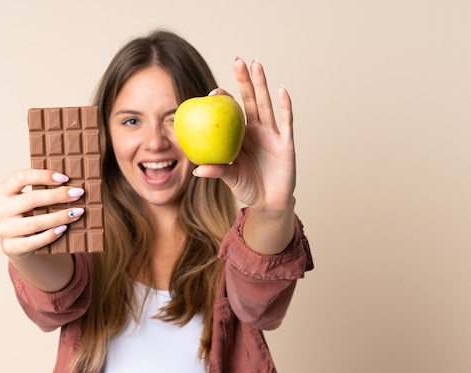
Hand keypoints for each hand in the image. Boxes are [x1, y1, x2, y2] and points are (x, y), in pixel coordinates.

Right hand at [0, 169, 84, 257]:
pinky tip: (63, 228)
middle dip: (57, 196)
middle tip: (77, 194)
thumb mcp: (28, 199)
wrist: (16, 243)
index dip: (43, 175)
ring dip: (59, 217)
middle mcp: (0, 209)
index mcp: (2, 191)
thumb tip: (70, 184)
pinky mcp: (10, 247)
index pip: (21, 177)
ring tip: (77, 212)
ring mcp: (4, 229)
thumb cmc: (27, 214)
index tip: (64, 178)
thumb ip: (42, 189)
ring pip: (34, 223)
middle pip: (30, 200)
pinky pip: (33, 241)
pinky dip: (50, 235)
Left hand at [194, 58, 295, 214]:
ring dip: (262, 84)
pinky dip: (285, 106)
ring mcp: (272, 134)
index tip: (214, 92)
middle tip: (238, 60)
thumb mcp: (230, 179)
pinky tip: (282, 90)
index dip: (224, 99)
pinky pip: (286, 122)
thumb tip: (196, 170)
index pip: (230, 112)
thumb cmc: (247, 187)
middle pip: (250, 100)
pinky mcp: (285, 143)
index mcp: (239, 135)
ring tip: (256, 64)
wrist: (269, 202)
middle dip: (245, 79)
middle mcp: (256, 130)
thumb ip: (217, 171)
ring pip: (266, 104)